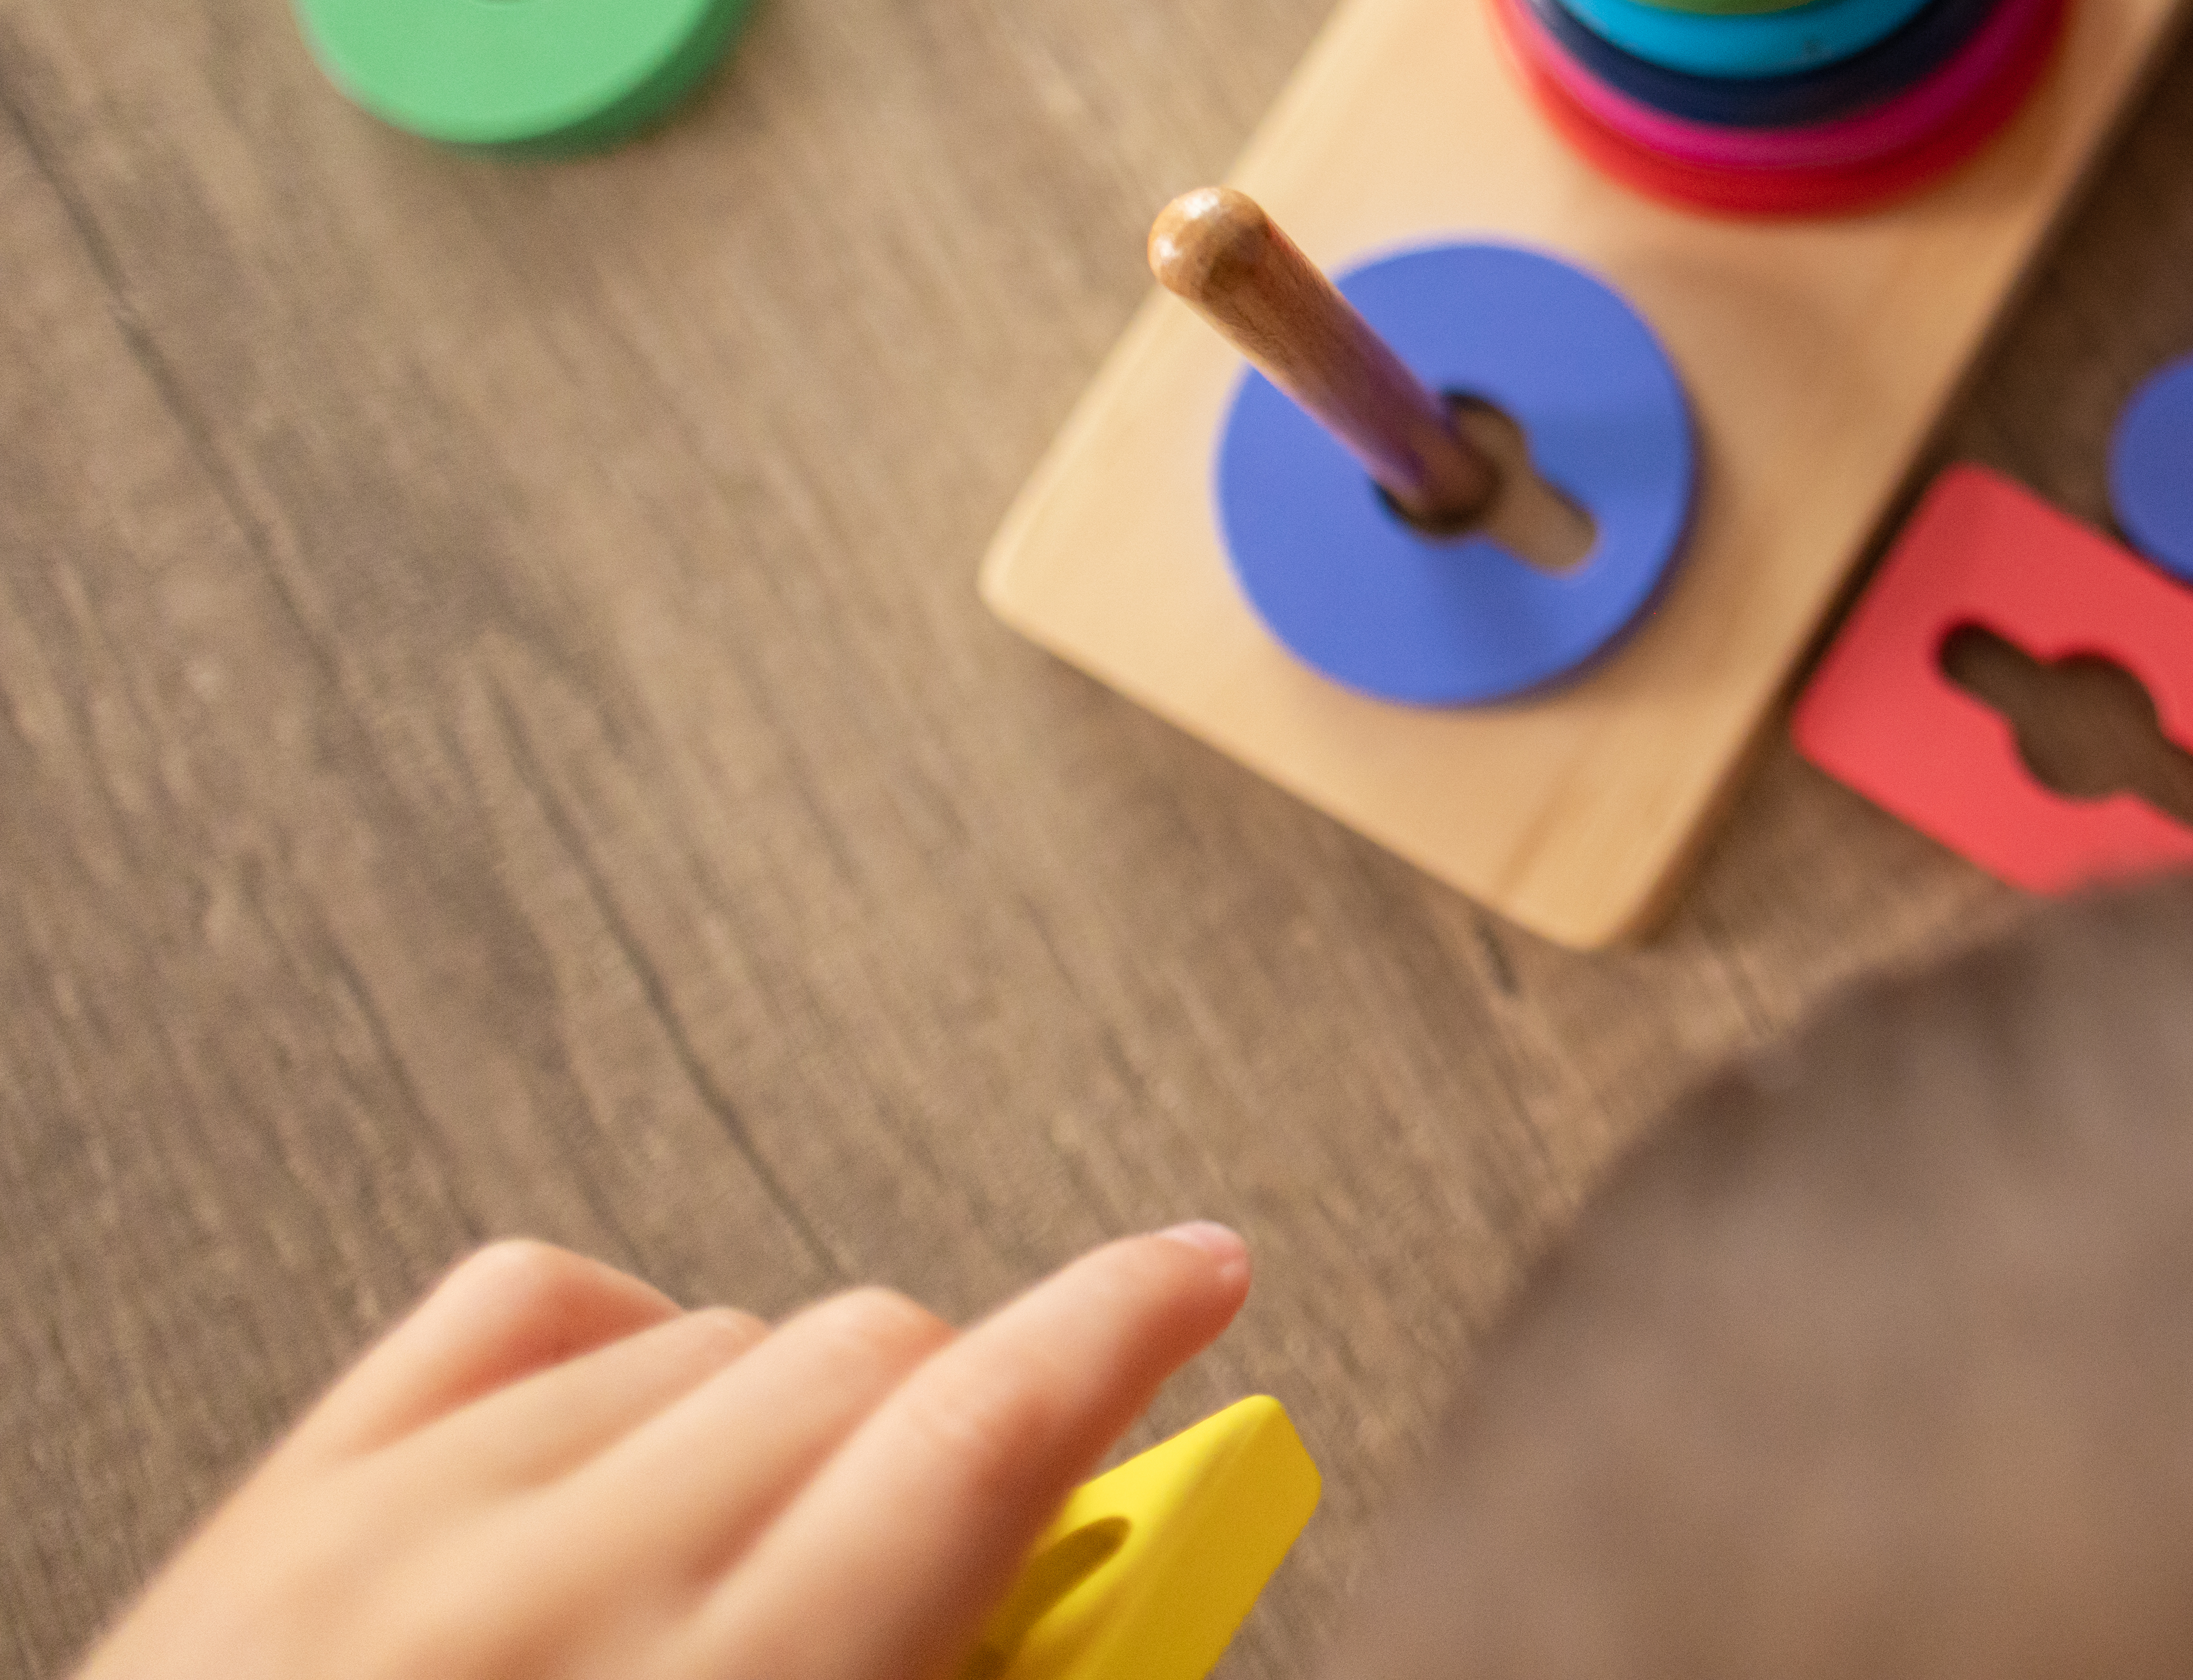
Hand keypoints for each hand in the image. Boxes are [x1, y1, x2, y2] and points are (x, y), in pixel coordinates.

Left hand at [73, 1225, 1252, 1679]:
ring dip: (783, 1426)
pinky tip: (625, 1472)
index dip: (1133, 1323)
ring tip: (754, 1589)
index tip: (1199, 1278)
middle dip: (957, 1439)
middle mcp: (555, 1600)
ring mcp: (399, 1535)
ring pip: (719, 1330)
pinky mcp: (286, 1510)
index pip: (988, 1424)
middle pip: (874, 1353)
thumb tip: (1078, 1619)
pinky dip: (612, 1362)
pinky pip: (525, 1311)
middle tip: (961, 1584)